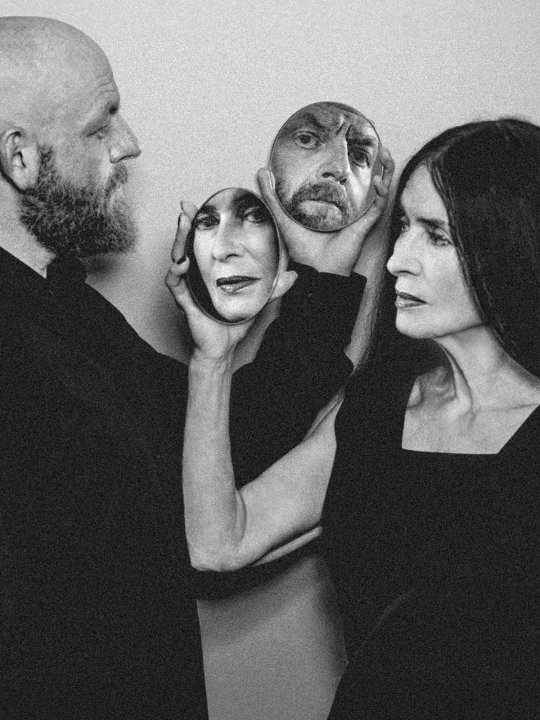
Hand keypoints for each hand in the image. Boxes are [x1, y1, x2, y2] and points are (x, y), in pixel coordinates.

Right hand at [165, 201, 296, 361]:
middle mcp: (198, 275)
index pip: (205, 243)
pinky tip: (181, 264)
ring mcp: (190, 287)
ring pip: (178, 258)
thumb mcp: (257, 301)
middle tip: (186, 209)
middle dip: (185, 225)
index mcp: (212, 271)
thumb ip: (274, 288)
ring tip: (183, 226)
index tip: (202, 205)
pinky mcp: (185, 300)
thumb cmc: (234, 322)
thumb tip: (294, 275)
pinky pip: (175, 284)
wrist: (223, 348)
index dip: (203, 224)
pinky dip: (175, 272)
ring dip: (179, 241)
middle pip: (188, 245)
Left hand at [257, 147, 394, 275]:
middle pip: (368, 179)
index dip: (355, 159)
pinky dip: (381, 191)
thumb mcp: (284, 216)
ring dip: (386, 169)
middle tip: (375, 138)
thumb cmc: (303, 249)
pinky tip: (378, 179)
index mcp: (336, 203)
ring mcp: (360, 215)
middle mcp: (350, 207)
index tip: (354, 138)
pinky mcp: (364, 224)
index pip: (349, 177)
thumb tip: (261, 171)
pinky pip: (378, 205)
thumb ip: (272, 195)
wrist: (315, 271)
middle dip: (376, 159)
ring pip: (380, 188)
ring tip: (385, 151)